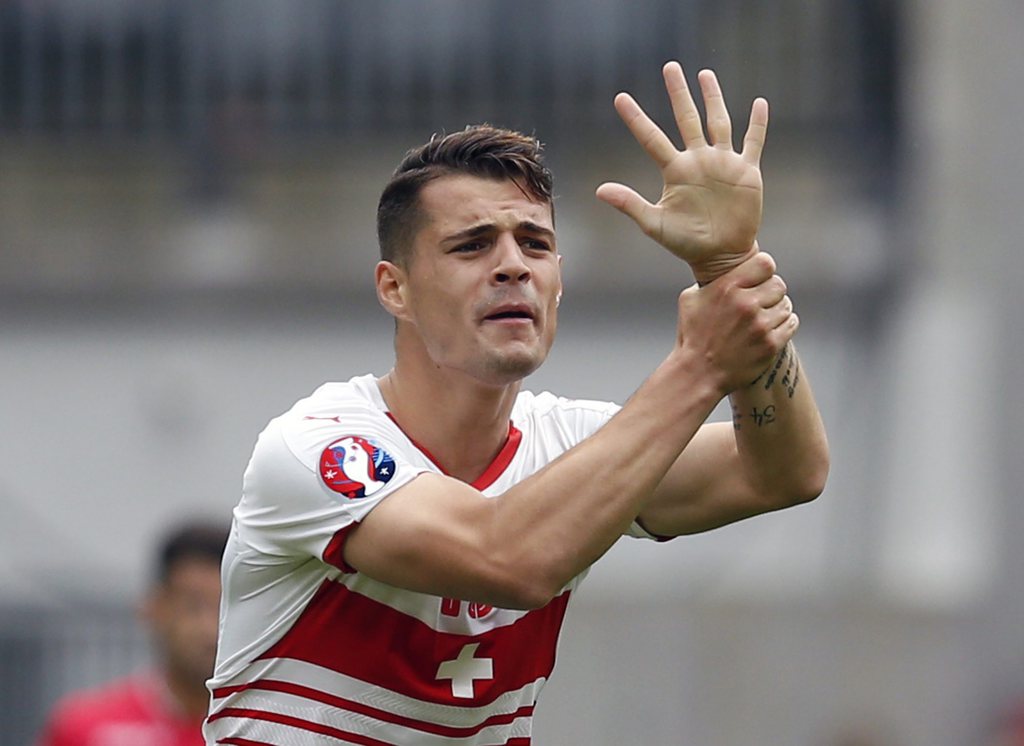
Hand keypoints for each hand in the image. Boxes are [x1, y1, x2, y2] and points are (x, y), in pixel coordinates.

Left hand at [596, 62, 767, 284]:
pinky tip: (759, 103)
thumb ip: (629, 204)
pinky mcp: (746, 172)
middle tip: (669, 67)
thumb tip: (599, 190)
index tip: (620, 98)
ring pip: (718, 122)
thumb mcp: (654, 224)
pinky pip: (752, 142)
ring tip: (704, 74)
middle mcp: (697, 161)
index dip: (636, 118)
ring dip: (713, 98)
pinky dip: (757, 124)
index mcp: (675, 171)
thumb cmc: (686, 243)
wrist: (720, 256)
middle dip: (678, 93)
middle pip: (686, 118)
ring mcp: (722, 164)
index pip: (651, 138)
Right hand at [676, 252, 796, 394]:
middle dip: (770, 292)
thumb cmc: (693, 336)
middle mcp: (746, 304)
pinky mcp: (771, 344)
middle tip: (760, 302)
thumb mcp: (691, 299)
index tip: (758, 279)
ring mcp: (760, 325)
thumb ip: (712, 281)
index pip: (765, 263)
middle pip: (779, 284)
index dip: (763, 271)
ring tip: (761, 319)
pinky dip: (783, 325)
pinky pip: (791, 323)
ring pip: (786, 304)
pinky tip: (769, 329)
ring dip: (776, 310)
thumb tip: (727, 269)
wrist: (699, 373)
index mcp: (728, 287)